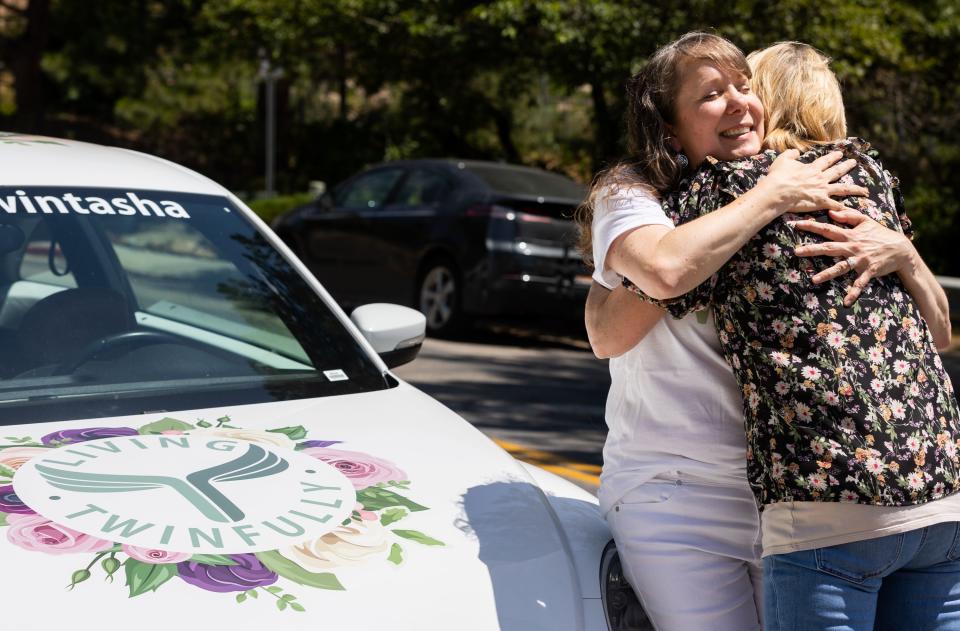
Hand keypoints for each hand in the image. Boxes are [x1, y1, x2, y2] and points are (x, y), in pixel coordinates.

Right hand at [760, 149, 868, 214]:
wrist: (779, 192)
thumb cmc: (779, 176)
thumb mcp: (782, 160)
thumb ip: (790, 154)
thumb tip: (795, 151)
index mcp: (812, 168)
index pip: (826, 161)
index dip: (833, 157)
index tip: (840, 153)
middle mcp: (821, 178)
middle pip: (837, 171)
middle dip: (846, 166)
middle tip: (854, 163)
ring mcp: (823, 190)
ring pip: (843, 188)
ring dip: (855, 189)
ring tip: (865, 190)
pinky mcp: (821, 202)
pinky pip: (835, 205)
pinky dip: (843, 208)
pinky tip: (850, 210)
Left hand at [792, 209, 912, 305]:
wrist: (901, 248)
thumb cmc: (881, 234)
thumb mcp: (866, 221)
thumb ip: (848, 216)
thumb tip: (831, 212)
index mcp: (850, 235)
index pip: (828, 229)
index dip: (812, 226)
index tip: (796, 225)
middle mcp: (853, 247)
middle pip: (829, 248)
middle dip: (812, 250)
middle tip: (795, 252)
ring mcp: (860, 260)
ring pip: (841, 267)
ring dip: (827, 274)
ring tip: (814, 280)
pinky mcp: (868, 271)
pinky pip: (859, 283)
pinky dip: (853, 292)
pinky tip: (846, 302)